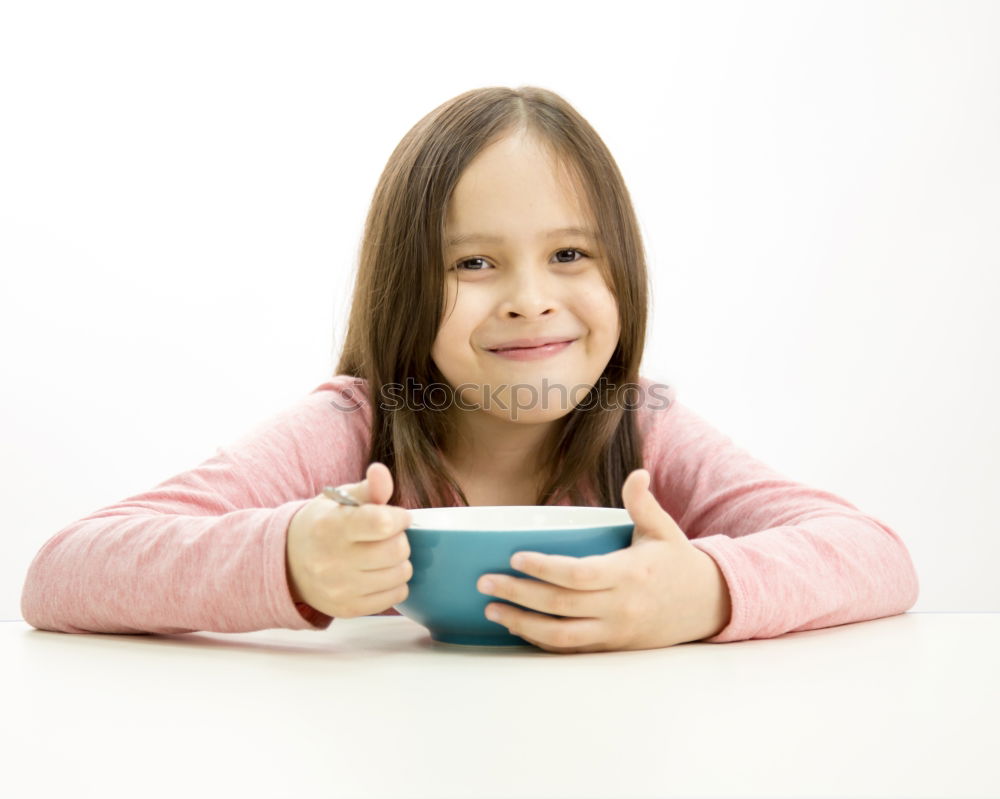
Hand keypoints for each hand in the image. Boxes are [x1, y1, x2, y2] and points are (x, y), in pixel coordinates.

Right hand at [286, 462, 412, 617]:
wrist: (290, 563)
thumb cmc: (324, 524)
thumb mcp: (341, 499)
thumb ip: (368, 487)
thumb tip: (381, 472)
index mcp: (331, 527)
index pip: (382, 523)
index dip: (399, 517)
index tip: (396, 516)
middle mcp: (332, 561)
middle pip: (397, 550)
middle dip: (399, 538)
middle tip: (387, 536)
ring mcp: (340, 589)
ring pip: (401, 574)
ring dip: (399, 561)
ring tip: (381, 554)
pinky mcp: (349, 609)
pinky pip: (396, 595)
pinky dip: (395, 582)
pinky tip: (377, 573)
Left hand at [477, 468, 731, 652]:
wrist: (709, 605)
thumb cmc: (678, 562)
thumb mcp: (663, 529)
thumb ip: (642, 503)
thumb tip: (637, 472)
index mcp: (628, 573)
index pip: (578, 575)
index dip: (544, 569)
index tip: (515, 557)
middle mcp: (620, 606)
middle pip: (560, 605)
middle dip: (518, 594)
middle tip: (484, 582)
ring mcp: (615, 631)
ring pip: (561, 634)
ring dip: (522, 623)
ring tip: (492, 609)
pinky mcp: (613, 647)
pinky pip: (571, 648)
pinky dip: (541, 640)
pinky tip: (518, 628)